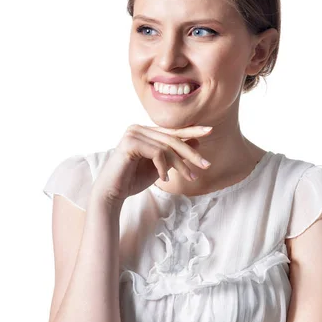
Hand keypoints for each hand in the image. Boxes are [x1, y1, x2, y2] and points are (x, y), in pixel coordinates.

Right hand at [91, 124, 212, 207]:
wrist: (112, 193)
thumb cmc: (133, 180)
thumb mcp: (161, 167)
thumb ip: (174, 154)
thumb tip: (196, 142)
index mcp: (145, 131)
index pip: (172, 130)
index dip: (191, 131)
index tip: (209, 131)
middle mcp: (138, 128)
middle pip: (172, 139)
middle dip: (191, 154)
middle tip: (206, 165)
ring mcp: (133, 133)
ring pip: (167, 147)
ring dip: (180, 165)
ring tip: (189, 178)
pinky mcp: (130, 142)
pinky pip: (157, 153)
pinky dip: (163, 167)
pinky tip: (163, 179)